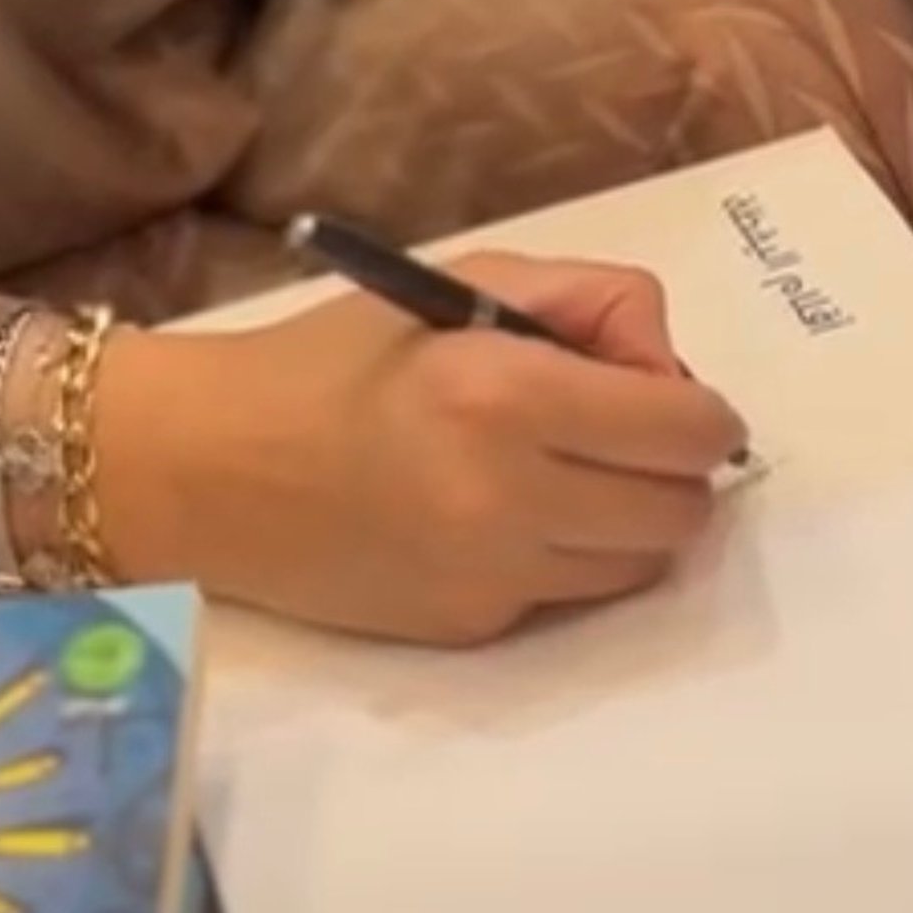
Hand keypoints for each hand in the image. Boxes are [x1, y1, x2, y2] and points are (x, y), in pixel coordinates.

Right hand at [96, 253, 748, 646]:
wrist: (213, 468)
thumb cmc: (338, 359)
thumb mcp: (462, 283)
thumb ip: (588, 301)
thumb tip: (671, 369)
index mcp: (507, 392)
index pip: (686, 428)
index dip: (700, 410)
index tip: (667, 396)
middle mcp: (510, 494)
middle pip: (682, 510)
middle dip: (674, 469)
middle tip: (621, 434)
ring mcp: (493, 575)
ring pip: (643, 565)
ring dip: (628, 520)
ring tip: (563, 475)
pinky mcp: (473, 629)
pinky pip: (571, 596)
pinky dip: (563, 556)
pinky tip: (499, 516)